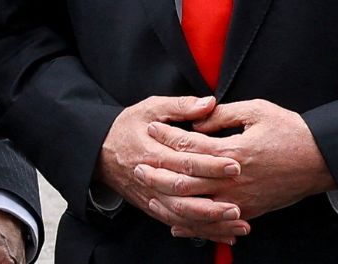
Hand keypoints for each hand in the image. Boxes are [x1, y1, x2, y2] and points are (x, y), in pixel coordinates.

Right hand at [97, 95, 248, 243]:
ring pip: (182, 214)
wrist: (98, 152)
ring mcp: (152, 196)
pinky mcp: (153, 208)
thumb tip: (209, 103)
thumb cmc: (127, 128)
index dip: (210, 165)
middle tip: (239, 200)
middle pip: (184, 193)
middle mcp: (152, 177)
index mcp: (152, 151)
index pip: (184, 161)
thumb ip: (180, 106)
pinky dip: (202, 232)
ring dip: (211, 222)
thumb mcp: (149, 108)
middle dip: (214, 199)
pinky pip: (178, 224)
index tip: (235, 165)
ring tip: (237, 223)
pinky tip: (224, 234)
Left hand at [146, 99, 334, 220]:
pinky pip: (215, 223)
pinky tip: (176, 224)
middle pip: (186, 180)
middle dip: (159, 173)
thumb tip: (196, 122)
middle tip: (138, 166)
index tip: (150, 127)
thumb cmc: (290, 131)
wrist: (321, 161)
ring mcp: (241, 199)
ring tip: (150, 194)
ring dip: (170, 202)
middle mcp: (234, 179)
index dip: (167, 136)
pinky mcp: (249, 212)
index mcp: (234, 151)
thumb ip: (222, 115)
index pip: (190, 145)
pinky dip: (193, 226)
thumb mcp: (257, 111)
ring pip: (197, 207)